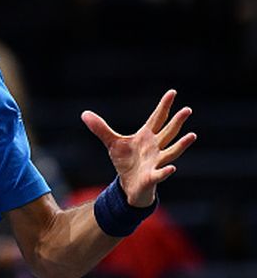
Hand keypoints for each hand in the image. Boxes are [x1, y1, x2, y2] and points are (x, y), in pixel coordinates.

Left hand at [81, 90, 196, 207]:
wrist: (129, 185)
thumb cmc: (126, 162)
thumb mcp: (112, 143)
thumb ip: (101, 128)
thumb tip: (84, 113)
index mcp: (147, 137)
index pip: (157, 118)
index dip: (164, 106)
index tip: (172, 92)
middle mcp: (155, 148)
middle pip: (168, 132)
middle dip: (177, 121)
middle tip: (187, 109)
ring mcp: (156, 162)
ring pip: (171, 152)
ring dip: (181, 145)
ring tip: (192, 135)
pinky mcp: (152, 177)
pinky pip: (160, 174)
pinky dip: (165, 171)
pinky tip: (171, 168)